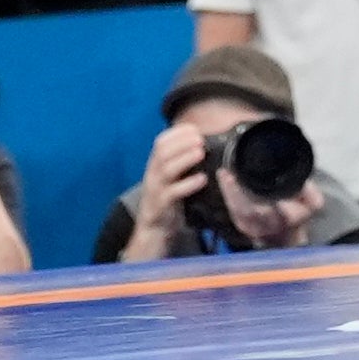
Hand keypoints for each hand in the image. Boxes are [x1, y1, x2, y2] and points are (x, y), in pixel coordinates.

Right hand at [135, 124, 209, 240]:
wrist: (153, 230)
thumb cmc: (167, 199)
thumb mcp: (171, 178)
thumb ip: (181, 162)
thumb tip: (205, 145)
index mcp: (155, 165)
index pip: (161, 142)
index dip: (177, 133)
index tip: (195, 129)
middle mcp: (153, 174)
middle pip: (162, 153)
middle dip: (182, 143)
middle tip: (201, 140)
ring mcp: (155, 190)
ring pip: (166, 170)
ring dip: (185, 159)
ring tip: (201, 153)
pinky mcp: (161, 206)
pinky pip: (172, 193)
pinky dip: (188, 184)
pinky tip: (202, 179)